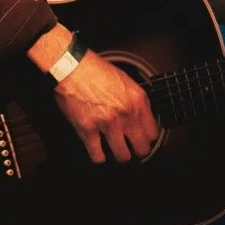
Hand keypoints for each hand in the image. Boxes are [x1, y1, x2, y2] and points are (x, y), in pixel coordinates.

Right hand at [53, 48, 158, 162]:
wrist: (71, 67)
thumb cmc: (95, 70)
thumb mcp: (125, 80)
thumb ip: (136, 100)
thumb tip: (142, 116)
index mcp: (137, 99)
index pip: (153, 132)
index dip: (148, 138)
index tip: (144, 139)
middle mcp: (125, 113)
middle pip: (141, 148)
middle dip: (137, 150)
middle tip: (132, 147)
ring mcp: (107, 124)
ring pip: (123, 156)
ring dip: (119, 155)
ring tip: (116, 151)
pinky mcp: (88, 131)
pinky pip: (98, 157)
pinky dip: (99, 157)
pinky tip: (98, 152)